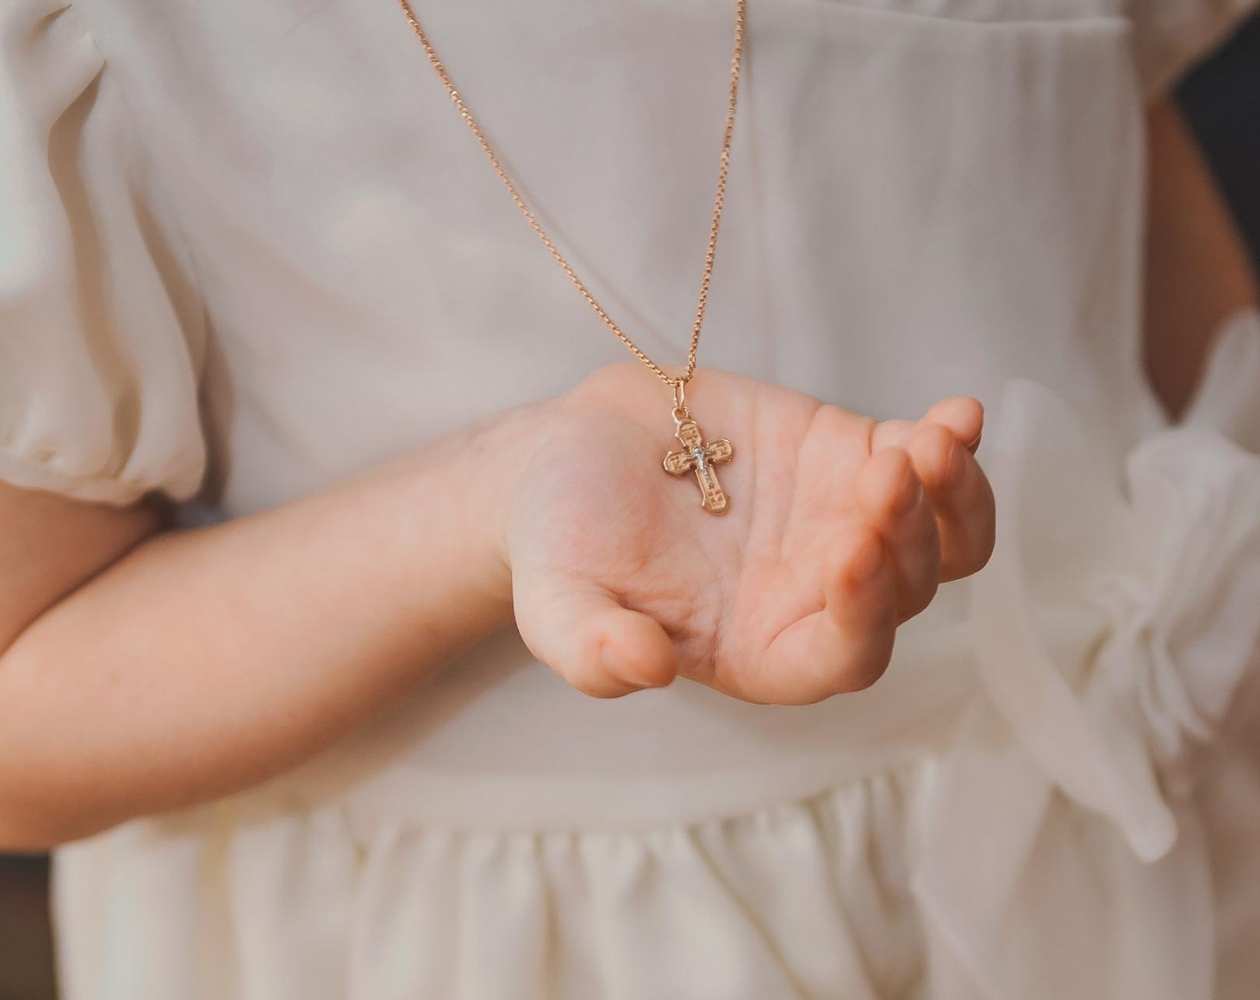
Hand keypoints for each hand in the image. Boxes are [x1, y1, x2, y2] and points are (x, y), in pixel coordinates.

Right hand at [506, 365, 994, 704]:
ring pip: (940, 538)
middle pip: (906, 590)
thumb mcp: (554, 600)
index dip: (862, 616)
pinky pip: (923, 464)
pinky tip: (957, 415)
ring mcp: (842, 528)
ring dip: (952, 497)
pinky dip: (950, 444)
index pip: (842, 657)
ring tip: (933, 440)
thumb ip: (591, 649)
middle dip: (906, 536)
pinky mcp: (848, 461)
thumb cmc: (561, 538)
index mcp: (762, 652)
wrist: (571, 453)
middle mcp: (816, 599)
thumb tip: (647, 670)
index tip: (847, 552)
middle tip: (881, 475)